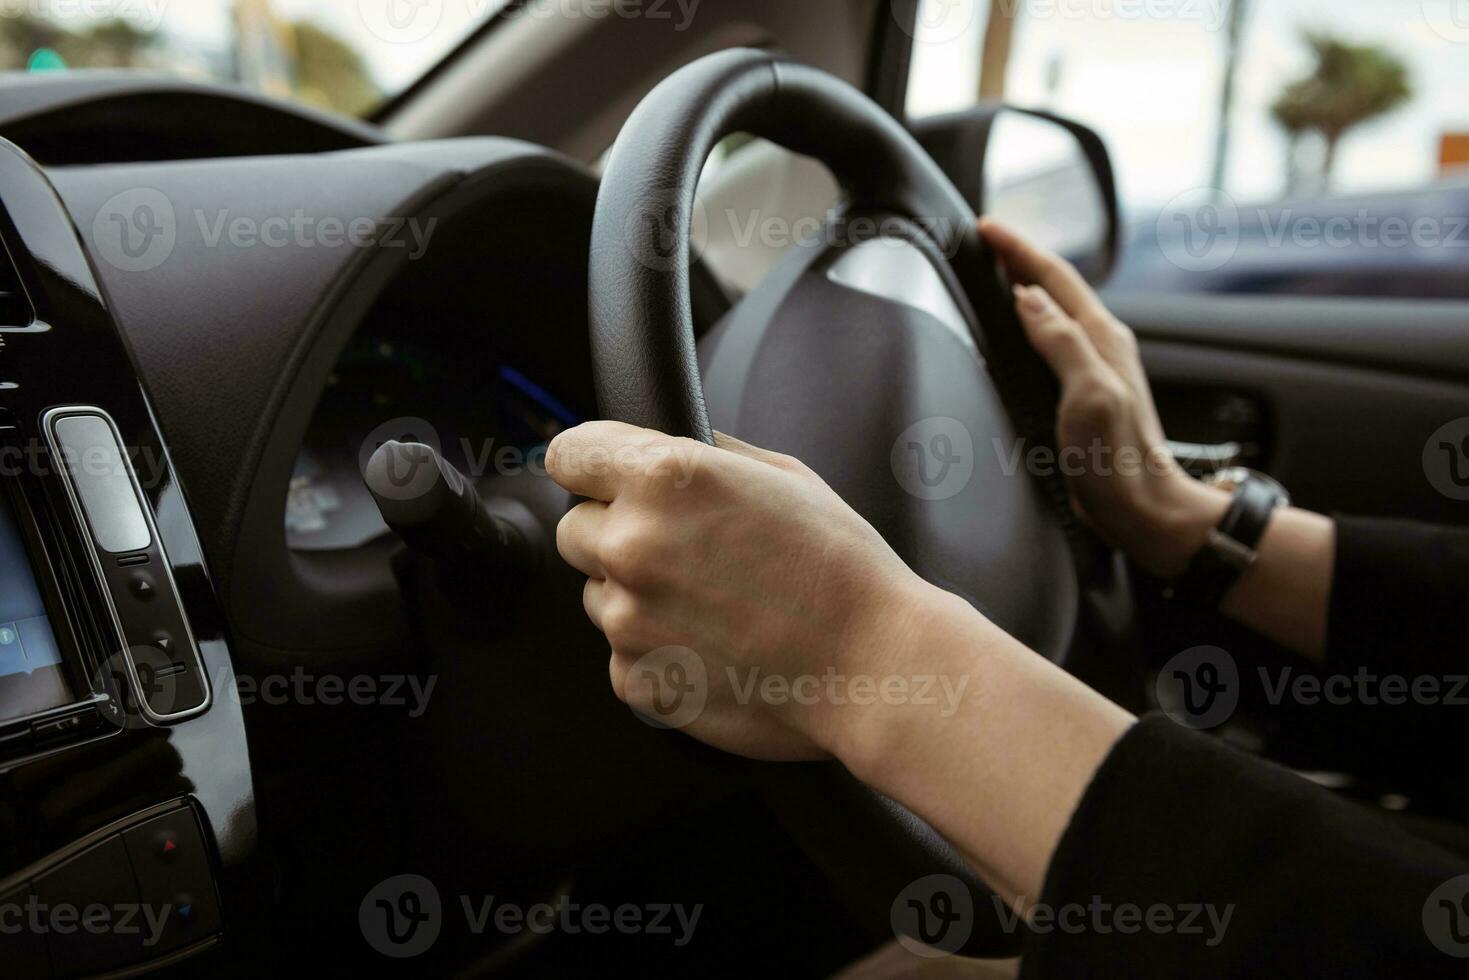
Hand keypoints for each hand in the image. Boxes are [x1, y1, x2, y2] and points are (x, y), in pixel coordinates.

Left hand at [546, 422, 943, 761]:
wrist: (874, 665)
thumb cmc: (842, 569)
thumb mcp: (785, 475)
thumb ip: (706, 453)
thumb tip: (664, 443)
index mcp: (664, 478)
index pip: (569, 454)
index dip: (591, 466)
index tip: (605, 480)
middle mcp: (632, 544)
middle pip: (576, 528)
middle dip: (617, 533)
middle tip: (686, 552)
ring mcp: (628, 619)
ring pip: (599, 594)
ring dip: (637, 595)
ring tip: (714, 604)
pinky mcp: (635, 679)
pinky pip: (623, 652)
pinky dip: (657, 650)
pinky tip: (715, 645)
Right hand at [979, 219, 1229, 577]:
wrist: (1142, 507)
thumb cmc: (1117, 459)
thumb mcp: (1089, 394)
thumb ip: (1061, 340)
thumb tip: (1028, 298)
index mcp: (1102, 338)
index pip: (1054, 277)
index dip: (1020, 249)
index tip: (987, 228)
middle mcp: (1102, 345)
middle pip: (1057, 287)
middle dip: (1022, 258)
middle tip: (987, 241)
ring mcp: (1095, 368)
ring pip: (1055, 311)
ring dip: (1027, 286)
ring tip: (998, 272)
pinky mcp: (1086, 392)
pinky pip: (1053, 339)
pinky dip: (1031, 322)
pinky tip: (1018, 330)